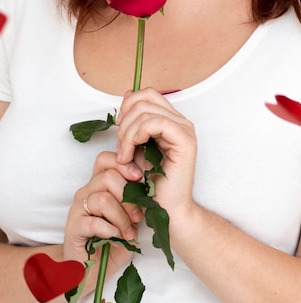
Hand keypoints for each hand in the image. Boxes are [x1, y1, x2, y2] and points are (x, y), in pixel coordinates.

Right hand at [64, 151, 142, 267]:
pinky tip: (116, 238)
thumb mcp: (129, 219)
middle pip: (108, 177)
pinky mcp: (73, 226)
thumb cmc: (113, 243)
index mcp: (98, 185)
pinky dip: (111, 231)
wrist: (91, 270)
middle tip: (137, 217)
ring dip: (122, 218)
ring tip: (128, 233)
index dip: (124, 165)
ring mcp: (78, 209)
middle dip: (129, 197)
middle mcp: (86, 192)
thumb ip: (135, 201)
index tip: (140, 179)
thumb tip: (149, 187)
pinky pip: (94, 222)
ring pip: (103, 199)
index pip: (105, 159)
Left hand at [116, 88, 197, 217]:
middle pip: (145, 98)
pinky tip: (133, 151)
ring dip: (128, 132)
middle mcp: (180, 121)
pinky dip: (138, 134)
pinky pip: (156, 123)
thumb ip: (131, 123)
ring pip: (146, 111)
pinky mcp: (185, 141)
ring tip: (125, 154)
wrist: (163, 208)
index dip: (127, 105)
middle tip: (120, 146)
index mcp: (169, 120)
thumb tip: (126, 95)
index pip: (146, 94)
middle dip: (125, 120)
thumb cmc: (148, 181)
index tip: (118, 127)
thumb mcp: (134, 145)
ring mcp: (185, 130)